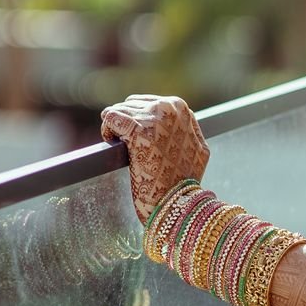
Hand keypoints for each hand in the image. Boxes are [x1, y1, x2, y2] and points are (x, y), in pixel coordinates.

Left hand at [99, 93, 210, 224]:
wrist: (178, 202)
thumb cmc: (185, 182)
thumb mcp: (198, 149)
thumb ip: (190, 129)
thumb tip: (186, 118)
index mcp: (181, 108)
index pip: (147, 103)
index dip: (138, 121)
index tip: (139, 141)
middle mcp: (168, 107)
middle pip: (131, 105)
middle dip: (126, 124)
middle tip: (128, 147)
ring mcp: (152, 117)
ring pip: (118, 110)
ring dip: (115, 129)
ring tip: (121, 148)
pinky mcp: (137, 130)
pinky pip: (110, 117)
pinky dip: (107, 130)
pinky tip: (111, 143)